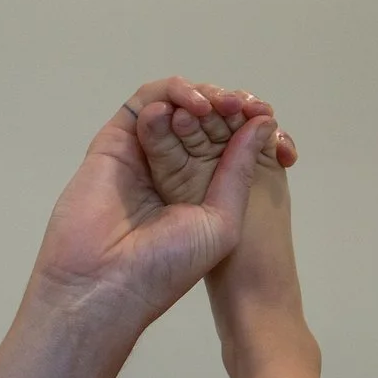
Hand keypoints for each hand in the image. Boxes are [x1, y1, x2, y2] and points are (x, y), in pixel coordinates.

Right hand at [24, 77, 278, 337]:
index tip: (270, 121)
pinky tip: (192, 106)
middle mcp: (171, 168)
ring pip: (175, 105)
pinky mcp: (114, 141)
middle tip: (246, 106)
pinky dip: (170, 93)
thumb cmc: (166, 266)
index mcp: (199, 190)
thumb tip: (261, 124)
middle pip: (202, 120)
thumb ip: (239, 171)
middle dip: (228, 106)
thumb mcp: (223, 221)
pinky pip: (144, 103)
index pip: (227, 143)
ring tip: (219, 105)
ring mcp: (142, 153)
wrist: (108, 283)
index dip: (249, 127)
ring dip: (201, 95)